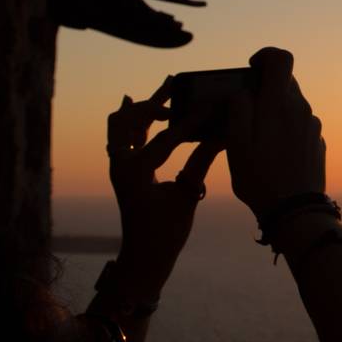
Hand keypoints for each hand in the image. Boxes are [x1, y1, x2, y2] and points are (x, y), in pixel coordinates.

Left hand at [106, 77, 221, 297]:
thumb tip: (223, 136)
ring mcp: (119, 167)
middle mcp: (121, 164)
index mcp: (135, 171)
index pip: (166, 137)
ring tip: (164, 91)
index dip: (191, 121)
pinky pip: (124, 137)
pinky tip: (143, 108)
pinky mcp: (123, 171)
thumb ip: (201, 163)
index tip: (211, 105)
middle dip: (155, 102)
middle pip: (131, 119)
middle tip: (176, 84)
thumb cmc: (165, 233)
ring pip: (122, 125)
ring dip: (142, 109)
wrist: (144, 257)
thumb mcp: (186, 197)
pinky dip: (135, 122)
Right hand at [225, 47, 325, 214]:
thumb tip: (243, 91)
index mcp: (278, 104)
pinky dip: (285, 129)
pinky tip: (273, 154)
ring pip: (291, 105)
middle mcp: (301, 110)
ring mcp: (312, 126)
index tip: (251, 69)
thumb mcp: (236, 143)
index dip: (265, 56)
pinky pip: (299, 125)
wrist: (295, 210)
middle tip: (245, 113)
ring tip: (257, 140)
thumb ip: (238, 108)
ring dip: (274, 112)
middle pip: (285, 83)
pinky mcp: (318, 142)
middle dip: (264, 90)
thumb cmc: (260, 178)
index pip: (281, 58)